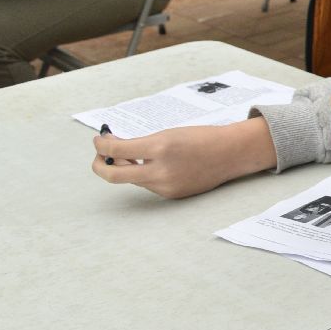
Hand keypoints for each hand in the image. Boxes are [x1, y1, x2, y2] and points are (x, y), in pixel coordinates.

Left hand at [92, 118, 278, 197]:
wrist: (231, 154)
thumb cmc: (201, 138)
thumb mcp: (168, 134)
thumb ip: (140, 144)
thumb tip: (112, 149)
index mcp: (160, 148)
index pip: (117, 149)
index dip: (102, 144)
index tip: (99, 139)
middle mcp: (161, 170)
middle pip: (114, 175)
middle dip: (100, 164)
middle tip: (100, 154)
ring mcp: (165, 186)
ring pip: (131, 179)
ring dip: (125, 167)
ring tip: (129, 156)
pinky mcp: (171, 195)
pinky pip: (147, 185)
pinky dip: (143, 174)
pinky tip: (152, 165)